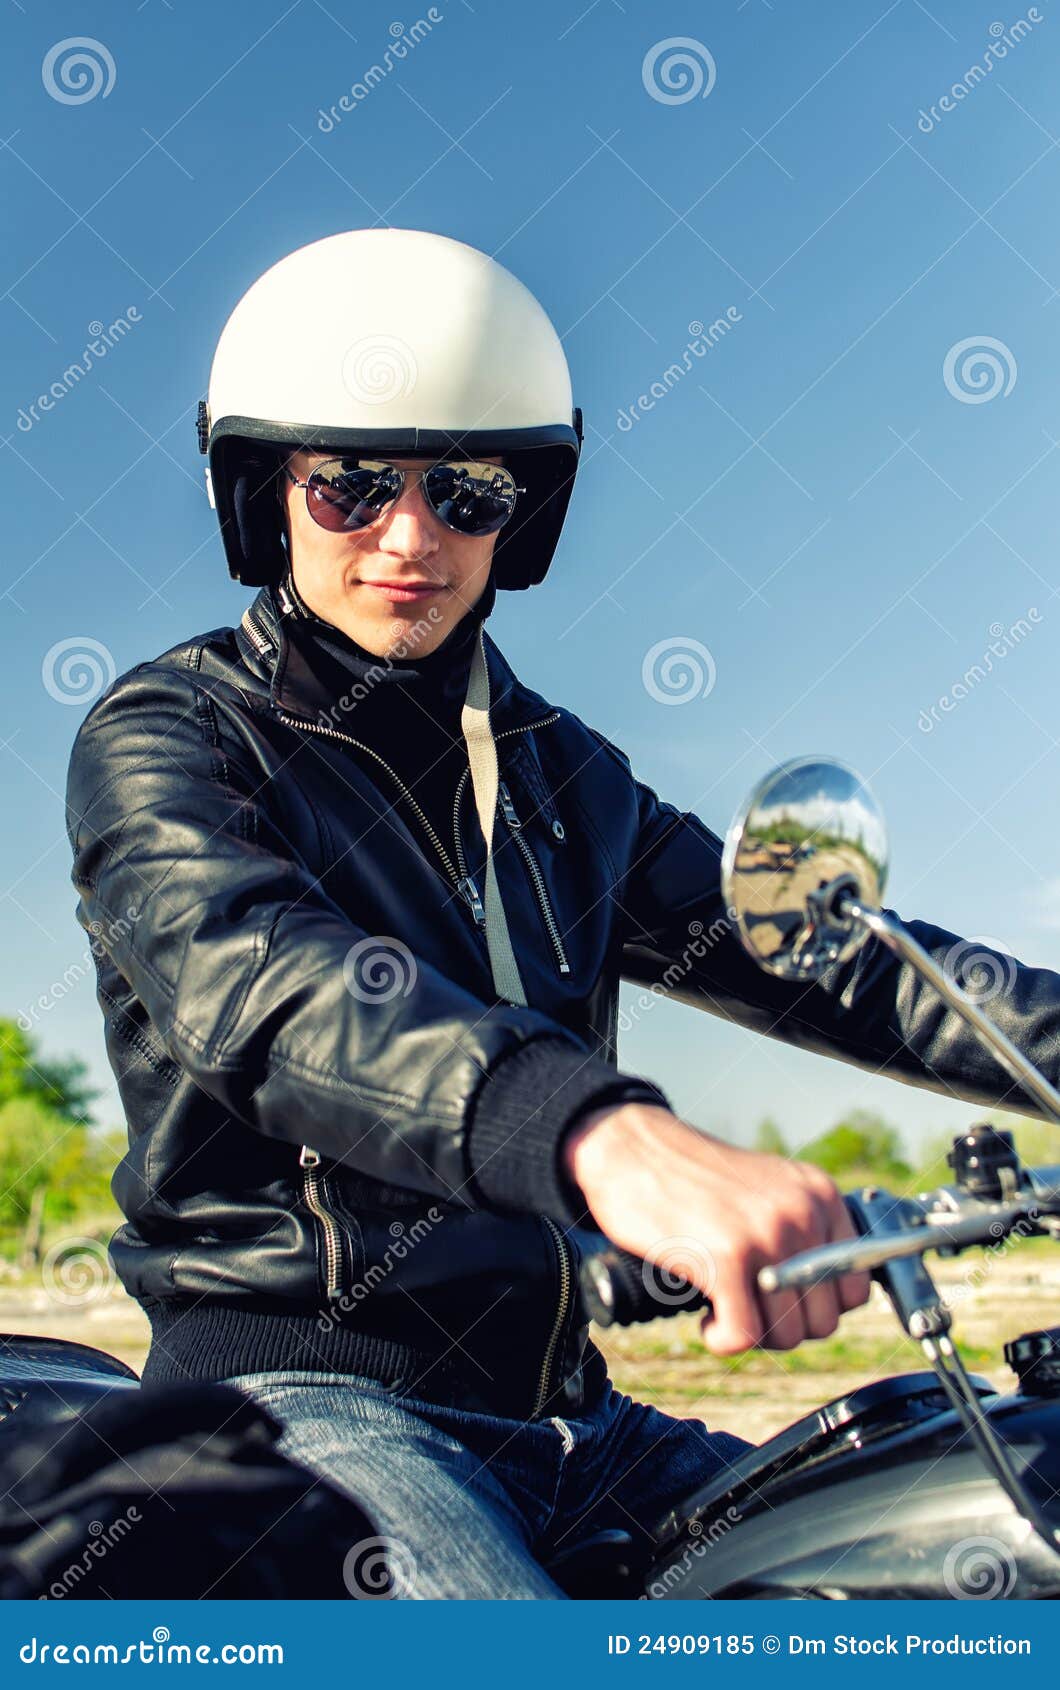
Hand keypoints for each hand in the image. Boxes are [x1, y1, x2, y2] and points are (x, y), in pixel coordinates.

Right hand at [562, 1102, 870, 1355]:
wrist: (631, 1148)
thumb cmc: (693, 1177)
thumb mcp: (768, 1187)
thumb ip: (802, 1228)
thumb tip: (825, 1298)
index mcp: (819, 1194)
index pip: (855, 1288)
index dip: (818, 1308)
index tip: (782, 1302)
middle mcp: (801, 1213)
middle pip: (824, 1320)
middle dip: (783, 1327)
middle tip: (746, 1309)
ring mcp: (765, 1235)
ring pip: (787, 1334)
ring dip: (752, 1335)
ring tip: (723, 1310)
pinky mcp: (724, 1259)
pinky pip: (744, 1335)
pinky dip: (723, 1340)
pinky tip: (706, 1321)